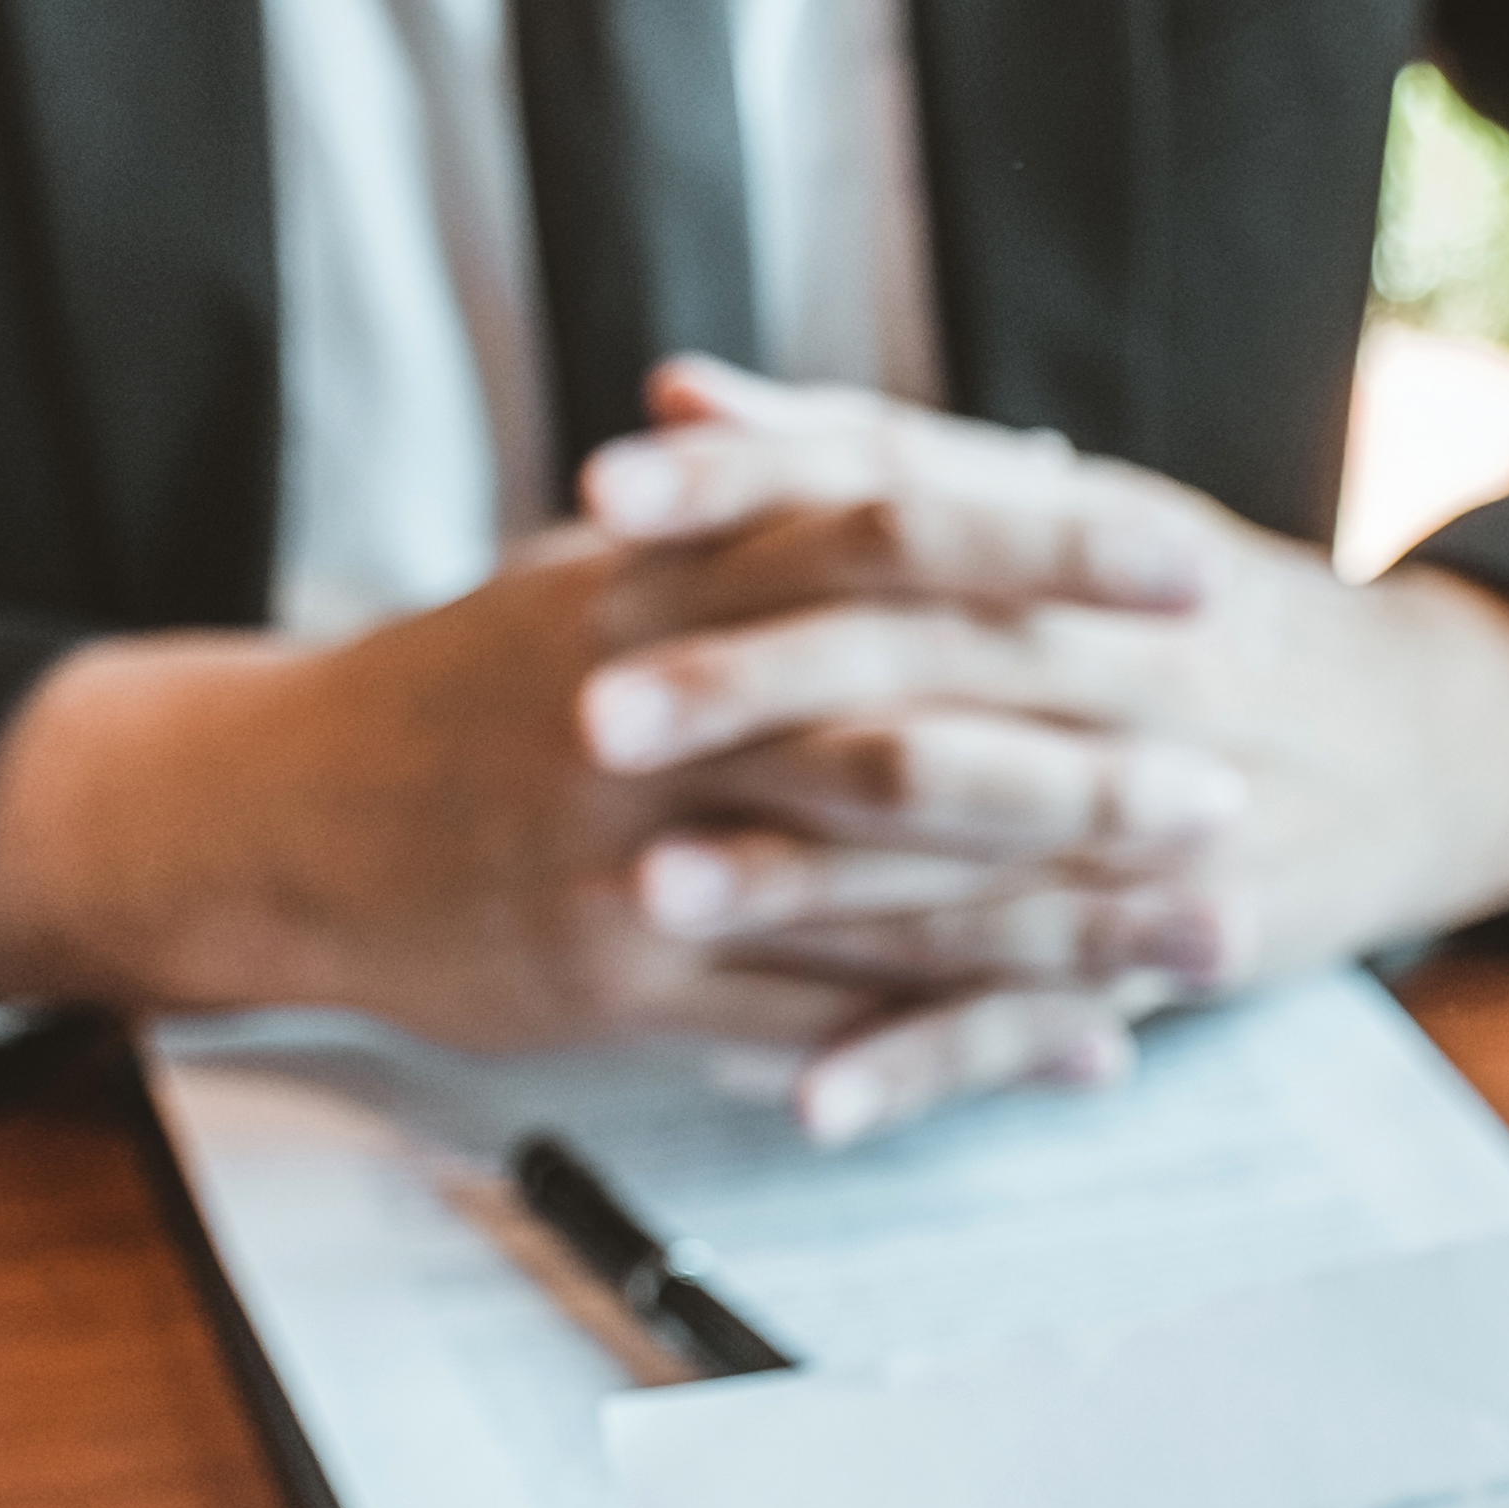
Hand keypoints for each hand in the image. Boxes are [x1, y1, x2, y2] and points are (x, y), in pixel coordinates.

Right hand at [0, 473, 1242, 1117]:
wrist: (274, 812)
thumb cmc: (478, 678)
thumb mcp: (626, 560)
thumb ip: (803, 509)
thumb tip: (1009, 458)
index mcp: (669, 579)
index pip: (887, 529)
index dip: (1046, 546)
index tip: (1192, 564)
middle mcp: (660, 710)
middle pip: (904, 725)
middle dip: (1082, 763)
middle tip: (1233, 782)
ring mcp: (639, 855)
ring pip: (880, 895)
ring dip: (1061, 923)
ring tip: (1210, 933)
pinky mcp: (621, 979)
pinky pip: (818, 1021)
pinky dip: (960, 1041)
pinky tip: (1089, 1048)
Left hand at [574, 364, 1508, 1134]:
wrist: (1435, 743)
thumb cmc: (1199, 616)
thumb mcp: (1053, 507)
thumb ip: (859, 455)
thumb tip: (673, 397)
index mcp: (1071, 547)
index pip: (892, 498)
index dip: (747, 493)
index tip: (603, 500)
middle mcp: (1110, 671)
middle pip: (914, 668)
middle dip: (749, 692)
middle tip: (591, 715)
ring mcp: (1139, 823)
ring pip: (960, 852)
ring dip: (805, 882)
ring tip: (655, 892)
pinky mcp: (1164, 948)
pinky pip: (1028, 1014)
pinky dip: (921, 1058)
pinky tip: (804, 1100)